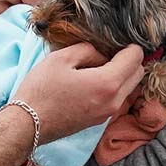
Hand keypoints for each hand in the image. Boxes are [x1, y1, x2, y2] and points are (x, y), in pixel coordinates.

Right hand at [0, 43, 143, 165]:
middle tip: (109, 51)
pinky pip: (117, 99)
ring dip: (122, 75)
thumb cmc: (41, 90)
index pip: (135, 59)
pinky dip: (113, 87)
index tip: (117, 40)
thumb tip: (101, 54)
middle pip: (138, 75)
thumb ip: (88, 50)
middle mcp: (114, 101)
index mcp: (107, 83)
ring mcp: (108, 114)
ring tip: (99, 65)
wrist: (28, 125)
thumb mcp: (61, 58)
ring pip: (129, 88)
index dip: (130, 45)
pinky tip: (92, 81)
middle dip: (130, 60)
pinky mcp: (100, 120)